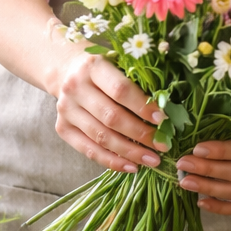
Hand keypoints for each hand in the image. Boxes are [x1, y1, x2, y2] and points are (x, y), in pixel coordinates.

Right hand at [52, 52, 168, 172]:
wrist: (65, 71)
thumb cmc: (104, 69)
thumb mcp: (119, 63)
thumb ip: (139, 81)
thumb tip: (169, 108)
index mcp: (93, 67)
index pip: (120, 90)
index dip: (142, 107)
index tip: (163, 120)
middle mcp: (75, 88)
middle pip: (111, 117)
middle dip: (140, 134)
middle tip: (163, 146)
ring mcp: (66, 110)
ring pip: (101, 137)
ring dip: (129, 152)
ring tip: (152, 160)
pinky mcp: (62, 128)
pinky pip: (88, 150)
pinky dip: (111, 161)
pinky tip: (131, 166)